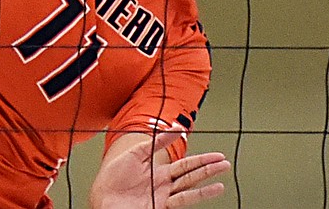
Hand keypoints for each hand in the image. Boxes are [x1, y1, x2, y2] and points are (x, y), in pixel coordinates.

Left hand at [90, 131, 229, 208]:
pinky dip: (200, 193)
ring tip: (223, 172)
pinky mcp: (162, 206)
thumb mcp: (135, 154)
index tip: (215, 154)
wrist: (104, 197)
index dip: (200, 159)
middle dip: (208, 167)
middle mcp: (164, 184)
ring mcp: (164, 196)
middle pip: (191, 174)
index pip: (184, 165)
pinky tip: (214, 190)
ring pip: (191, 185)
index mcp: (157, 171)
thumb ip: (154, 142)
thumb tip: (173, 128)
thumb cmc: (113, 178)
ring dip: (208, 178)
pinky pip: (184, 199)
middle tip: (224, 162)